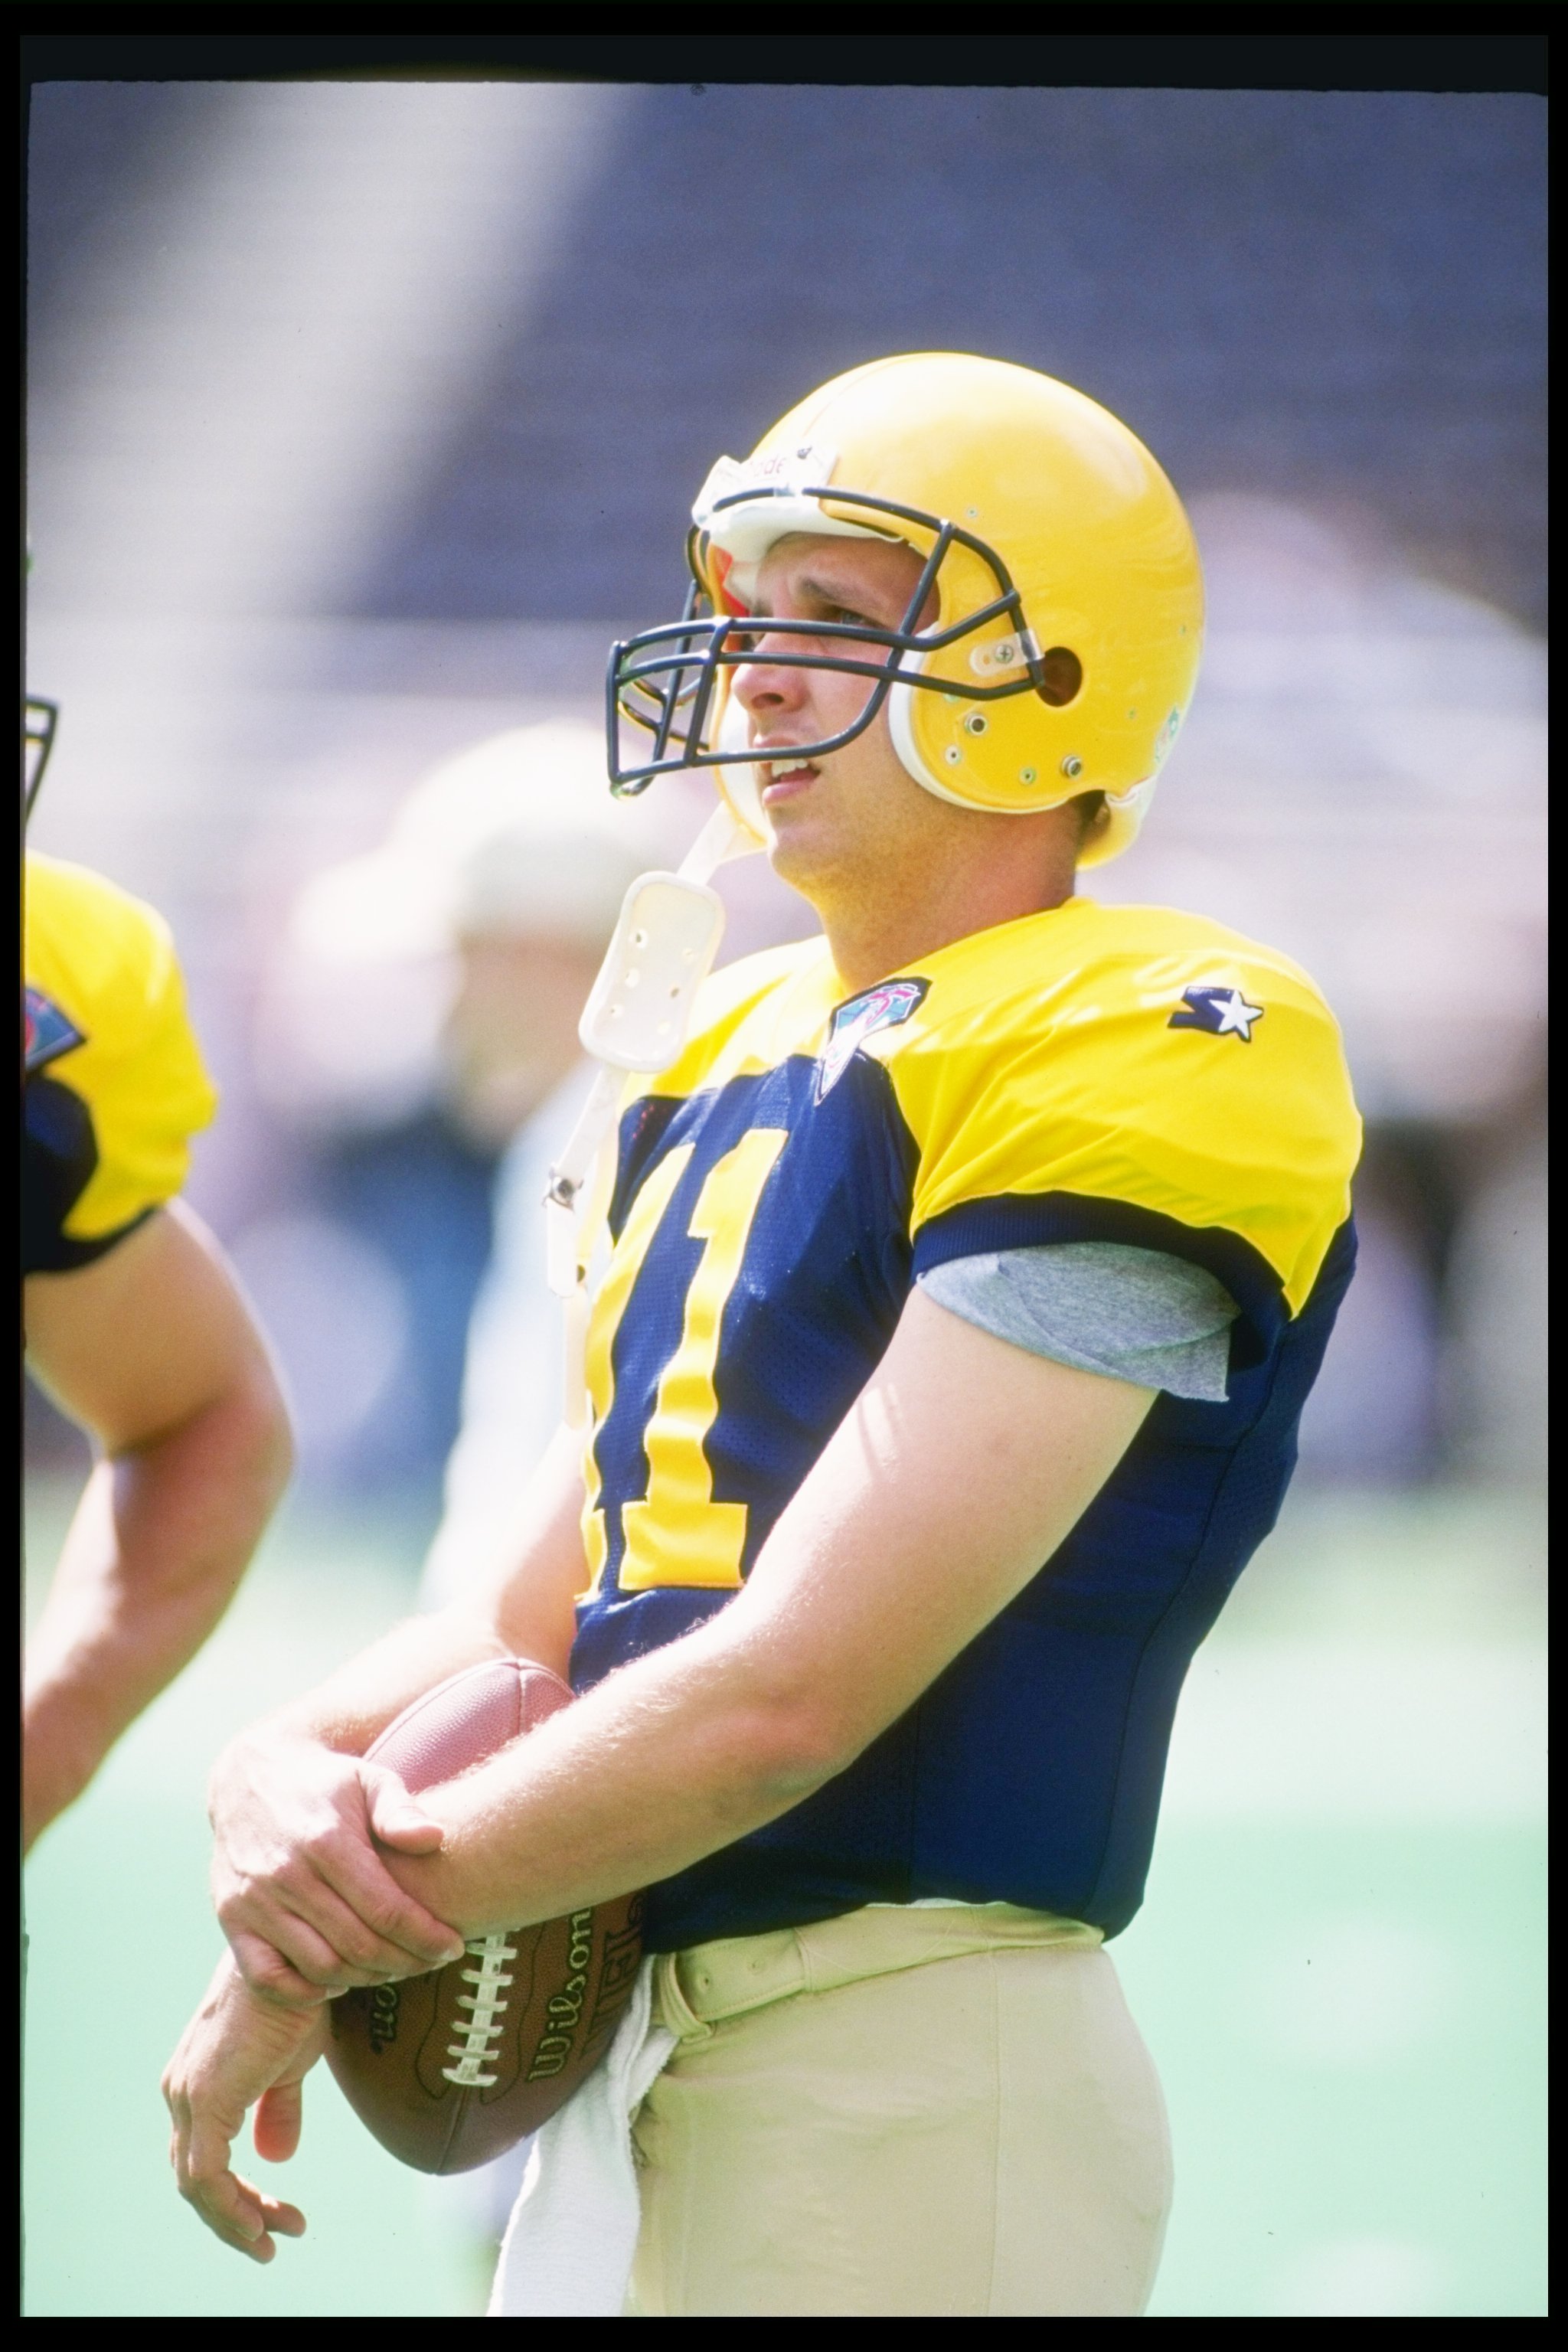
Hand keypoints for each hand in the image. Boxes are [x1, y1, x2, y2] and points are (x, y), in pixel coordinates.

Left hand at [163, 1951, 325, 2259]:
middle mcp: (181, 2093)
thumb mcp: (290, 2063)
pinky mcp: (206, 2100)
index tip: (277, 2217)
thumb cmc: (295, 1999)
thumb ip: (278, 2109)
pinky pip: (207, 2176)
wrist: (296, 1958)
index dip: (238, 2196)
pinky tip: (259, 2224)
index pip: (204, 2159)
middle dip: (236, 2216)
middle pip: (195, 2179)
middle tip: (274, 2239)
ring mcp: (188, 2097)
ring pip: (196, 2185)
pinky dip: (230, 2207)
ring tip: (273, 2240)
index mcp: (197, 2083)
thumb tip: (276, 2156)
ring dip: (236, 2220)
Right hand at [209, 1730, 466, 2005]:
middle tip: (433, 1963)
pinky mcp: (232, 1919)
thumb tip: (434, 1838)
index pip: (385, 1909)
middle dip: (406, 1963)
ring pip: (320, 1968)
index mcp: (326, 1841)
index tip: (453, 1946)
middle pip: (358, 1946)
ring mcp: (254, 1902)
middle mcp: (286, 1875)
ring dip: (365, 1979)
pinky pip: (269, 1978)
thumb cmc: (325, 1782)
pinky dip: (307, 1990)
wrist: (250, 1775)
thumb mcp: (368, 1778)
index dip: (425, 1936)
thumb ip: (399, 1810)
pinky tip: (337, 1981)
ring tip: (395, 1969)